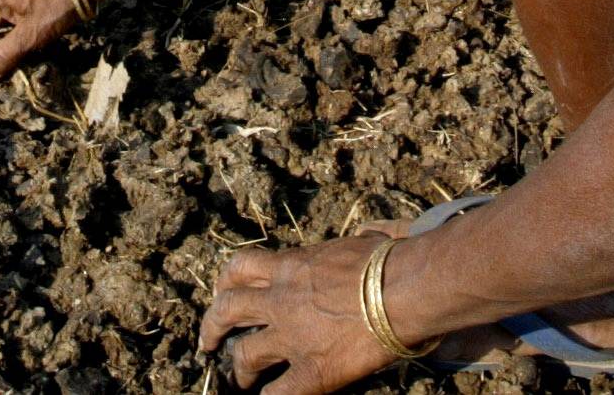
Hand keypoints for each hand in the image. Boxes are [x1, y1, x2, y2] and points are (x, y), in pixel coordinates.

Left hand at [196, 236, 405, 394]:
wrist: (405, 289)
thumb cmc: (390, 260)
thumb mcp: (357, 240)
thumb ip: (349, 244)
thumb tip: (371, 234)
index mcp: (291, 266)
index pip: (241, 268)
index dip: (226, 282)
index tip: (225, 291)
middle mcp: (281, 299)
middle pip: (228, 310)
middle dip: (212, 326)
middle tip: (208, 340)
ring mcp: (292, 337)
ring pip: (246, 354)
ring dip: (239, 369)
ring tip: (239, 379)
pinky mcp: (312, 370)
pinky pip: (280, 393)